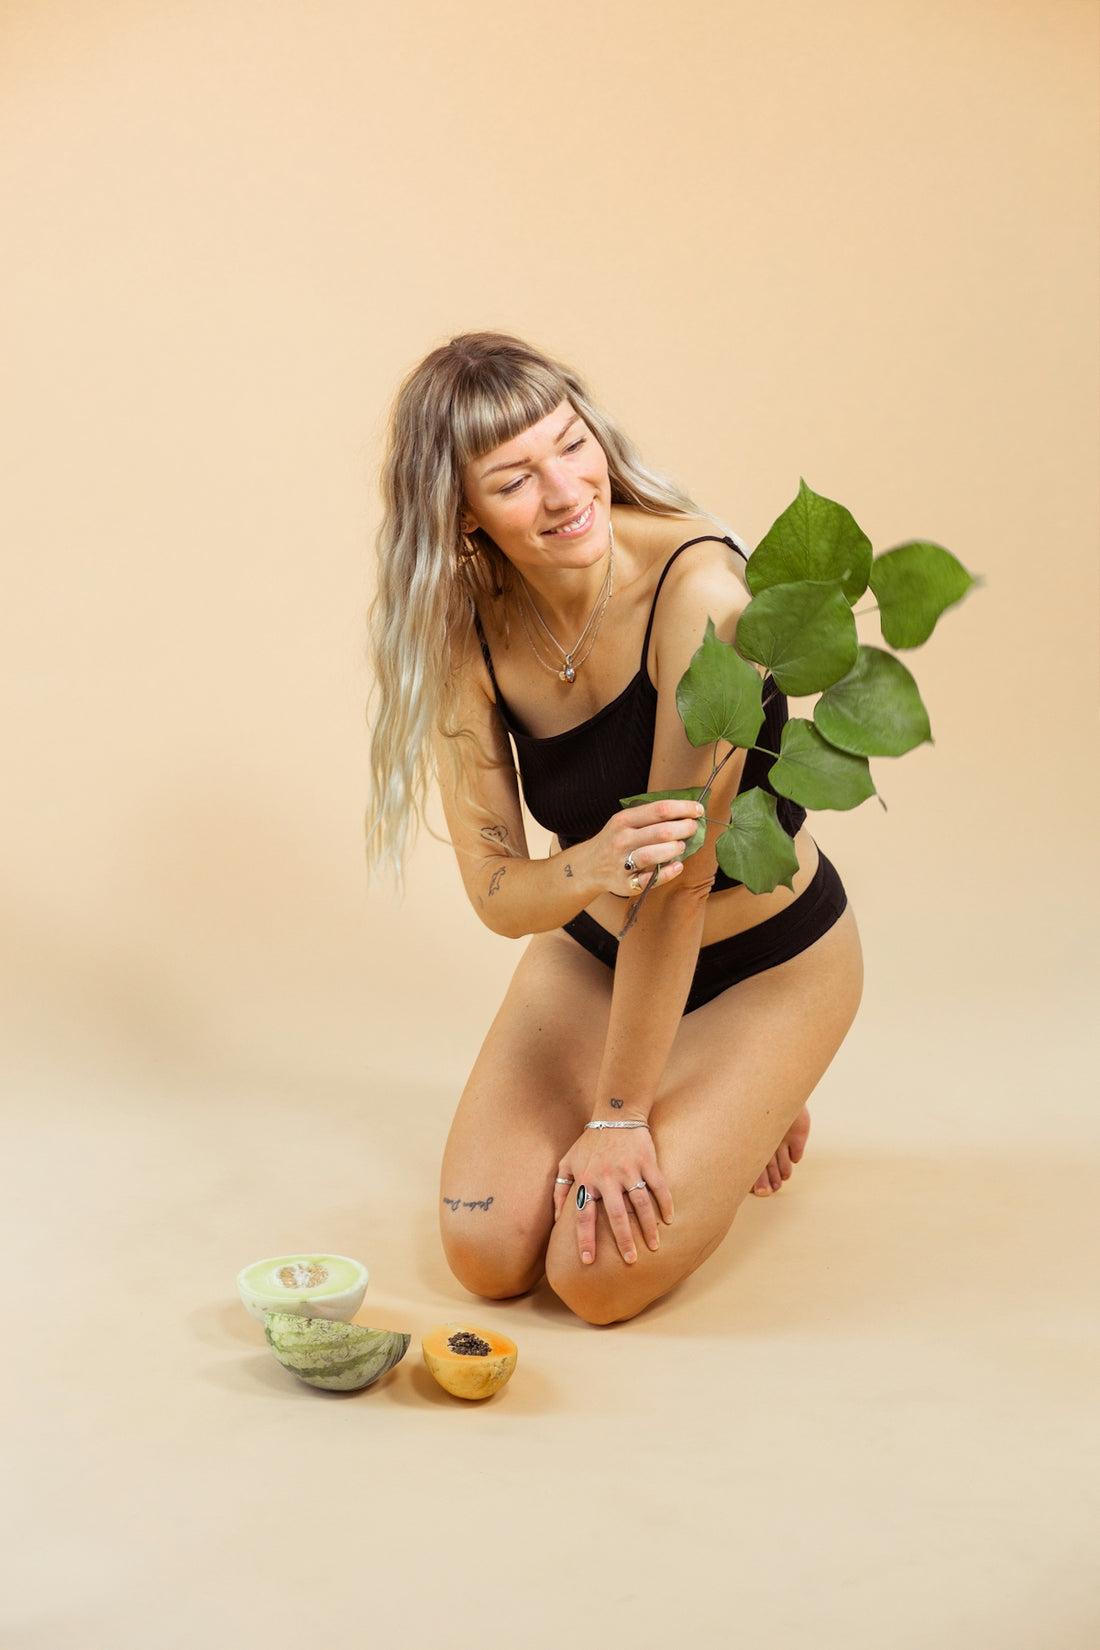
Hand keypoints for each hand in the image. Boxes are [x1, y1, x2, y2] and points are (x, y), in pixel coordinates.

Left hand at [553, 1125, 673, 1265]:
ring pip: (641, 1204)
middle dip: (623, 1240)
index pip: (583, 1215)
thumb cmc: (589, 1142)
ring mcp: (629, 1169)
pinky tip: (669, 1220)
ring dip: (648, 1227)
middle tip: (630, 1261)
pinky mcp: (647, 1161)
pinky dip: (666, 1204)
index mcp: (586, 1180)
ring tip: (654, 1247)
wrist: (615, 1113)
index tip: (588, 1261)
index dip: (585, 1239)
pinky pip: (659, 1186)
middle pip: (616, 1215)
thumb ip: (560, 1190)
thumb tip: (555, 1219)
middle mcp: (607, 1177)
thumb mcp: (567, 1162)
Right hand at [590, 799, 703, 899]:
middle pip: (661, 832)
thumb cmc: (616, 839)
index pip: (659, 809)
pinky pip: (650, 879)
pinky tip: (678, 866)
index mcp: (623, 820)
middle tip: (693, 828)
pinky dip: (668, 872)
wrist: (589, 866)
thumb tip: (686, 812)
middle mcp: (622, 840)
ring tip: (681, 846)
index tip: (698, 810)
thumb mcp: (624, 821)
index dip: (683, 808)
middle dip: (685, 828)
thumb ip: (650, 816)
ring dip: (675, 849)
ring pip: (654, 855)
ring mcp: (622, 863)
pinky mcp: (626, 883)